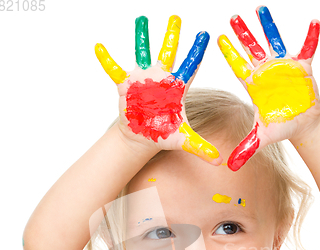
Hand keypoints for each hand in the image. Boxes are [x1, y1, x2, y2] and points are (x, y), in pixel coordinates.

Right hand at [95, 16, 221, 164]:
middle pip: (168, 52)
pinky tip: (99, 47)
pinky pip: (114, 69)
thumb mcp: (183, 140)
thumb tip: (220, 162)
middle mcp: (161, 78)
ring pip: (142, 53)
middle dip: (172, 35)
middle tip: (177, 16)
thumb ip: (201, 148)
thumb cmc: (164, 135)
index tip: (206, 34)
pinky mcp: (126, 84)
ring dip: (142, 36)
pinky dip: (106, 59)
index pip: (190, 66)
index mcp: (177, 88)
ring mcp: (143, 79)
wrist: (142, 137)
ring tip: (142, 18)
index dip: (197, 51)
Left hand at [218, 6, 319, 169]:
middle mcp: (266, 72)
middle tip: (232, 16)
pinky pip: (307, 48)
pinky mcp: (302, 66)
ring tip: (260, 8)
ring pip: (275, 41)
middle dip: (243, 33)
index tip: (218, 38)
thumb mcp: (263, 137)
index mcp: (254, 85)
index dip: (230, 54)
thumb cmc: (282, 127)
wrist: (302, 124)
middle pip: (252, 49)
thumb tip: (229, 166)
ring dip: (268, 26)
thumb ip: (246, 148)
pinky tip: (314, 22)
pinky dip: (311, 37)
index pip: (239, 66)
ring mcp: (283, 67)